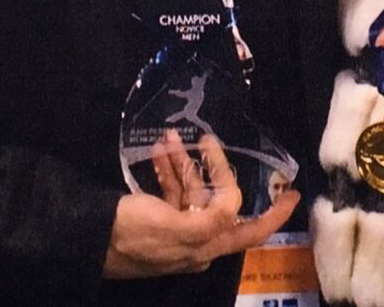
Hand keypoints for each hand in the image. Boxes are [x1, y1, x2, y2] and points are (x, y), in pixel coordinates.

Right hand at [103, 133, 299, 278]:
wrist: (89, 237)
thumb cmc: (134, 234)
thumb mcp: (177, 229)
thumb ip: (213, 218)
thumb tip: (235, 203)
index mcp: (206, 246)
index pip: (251, 231)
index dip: (275, 214)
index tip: (294, 193)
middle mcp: (196, 241)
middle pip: (218, 202)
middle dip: (214, 169)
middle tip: (207, 141)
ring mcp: (176, 229)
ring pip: (192, 190)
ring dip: (185, 162)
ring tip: (169, 137)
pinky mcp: (156, 219)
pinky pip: (171, 190)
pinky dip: (169, 168)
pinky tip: (160, 149)